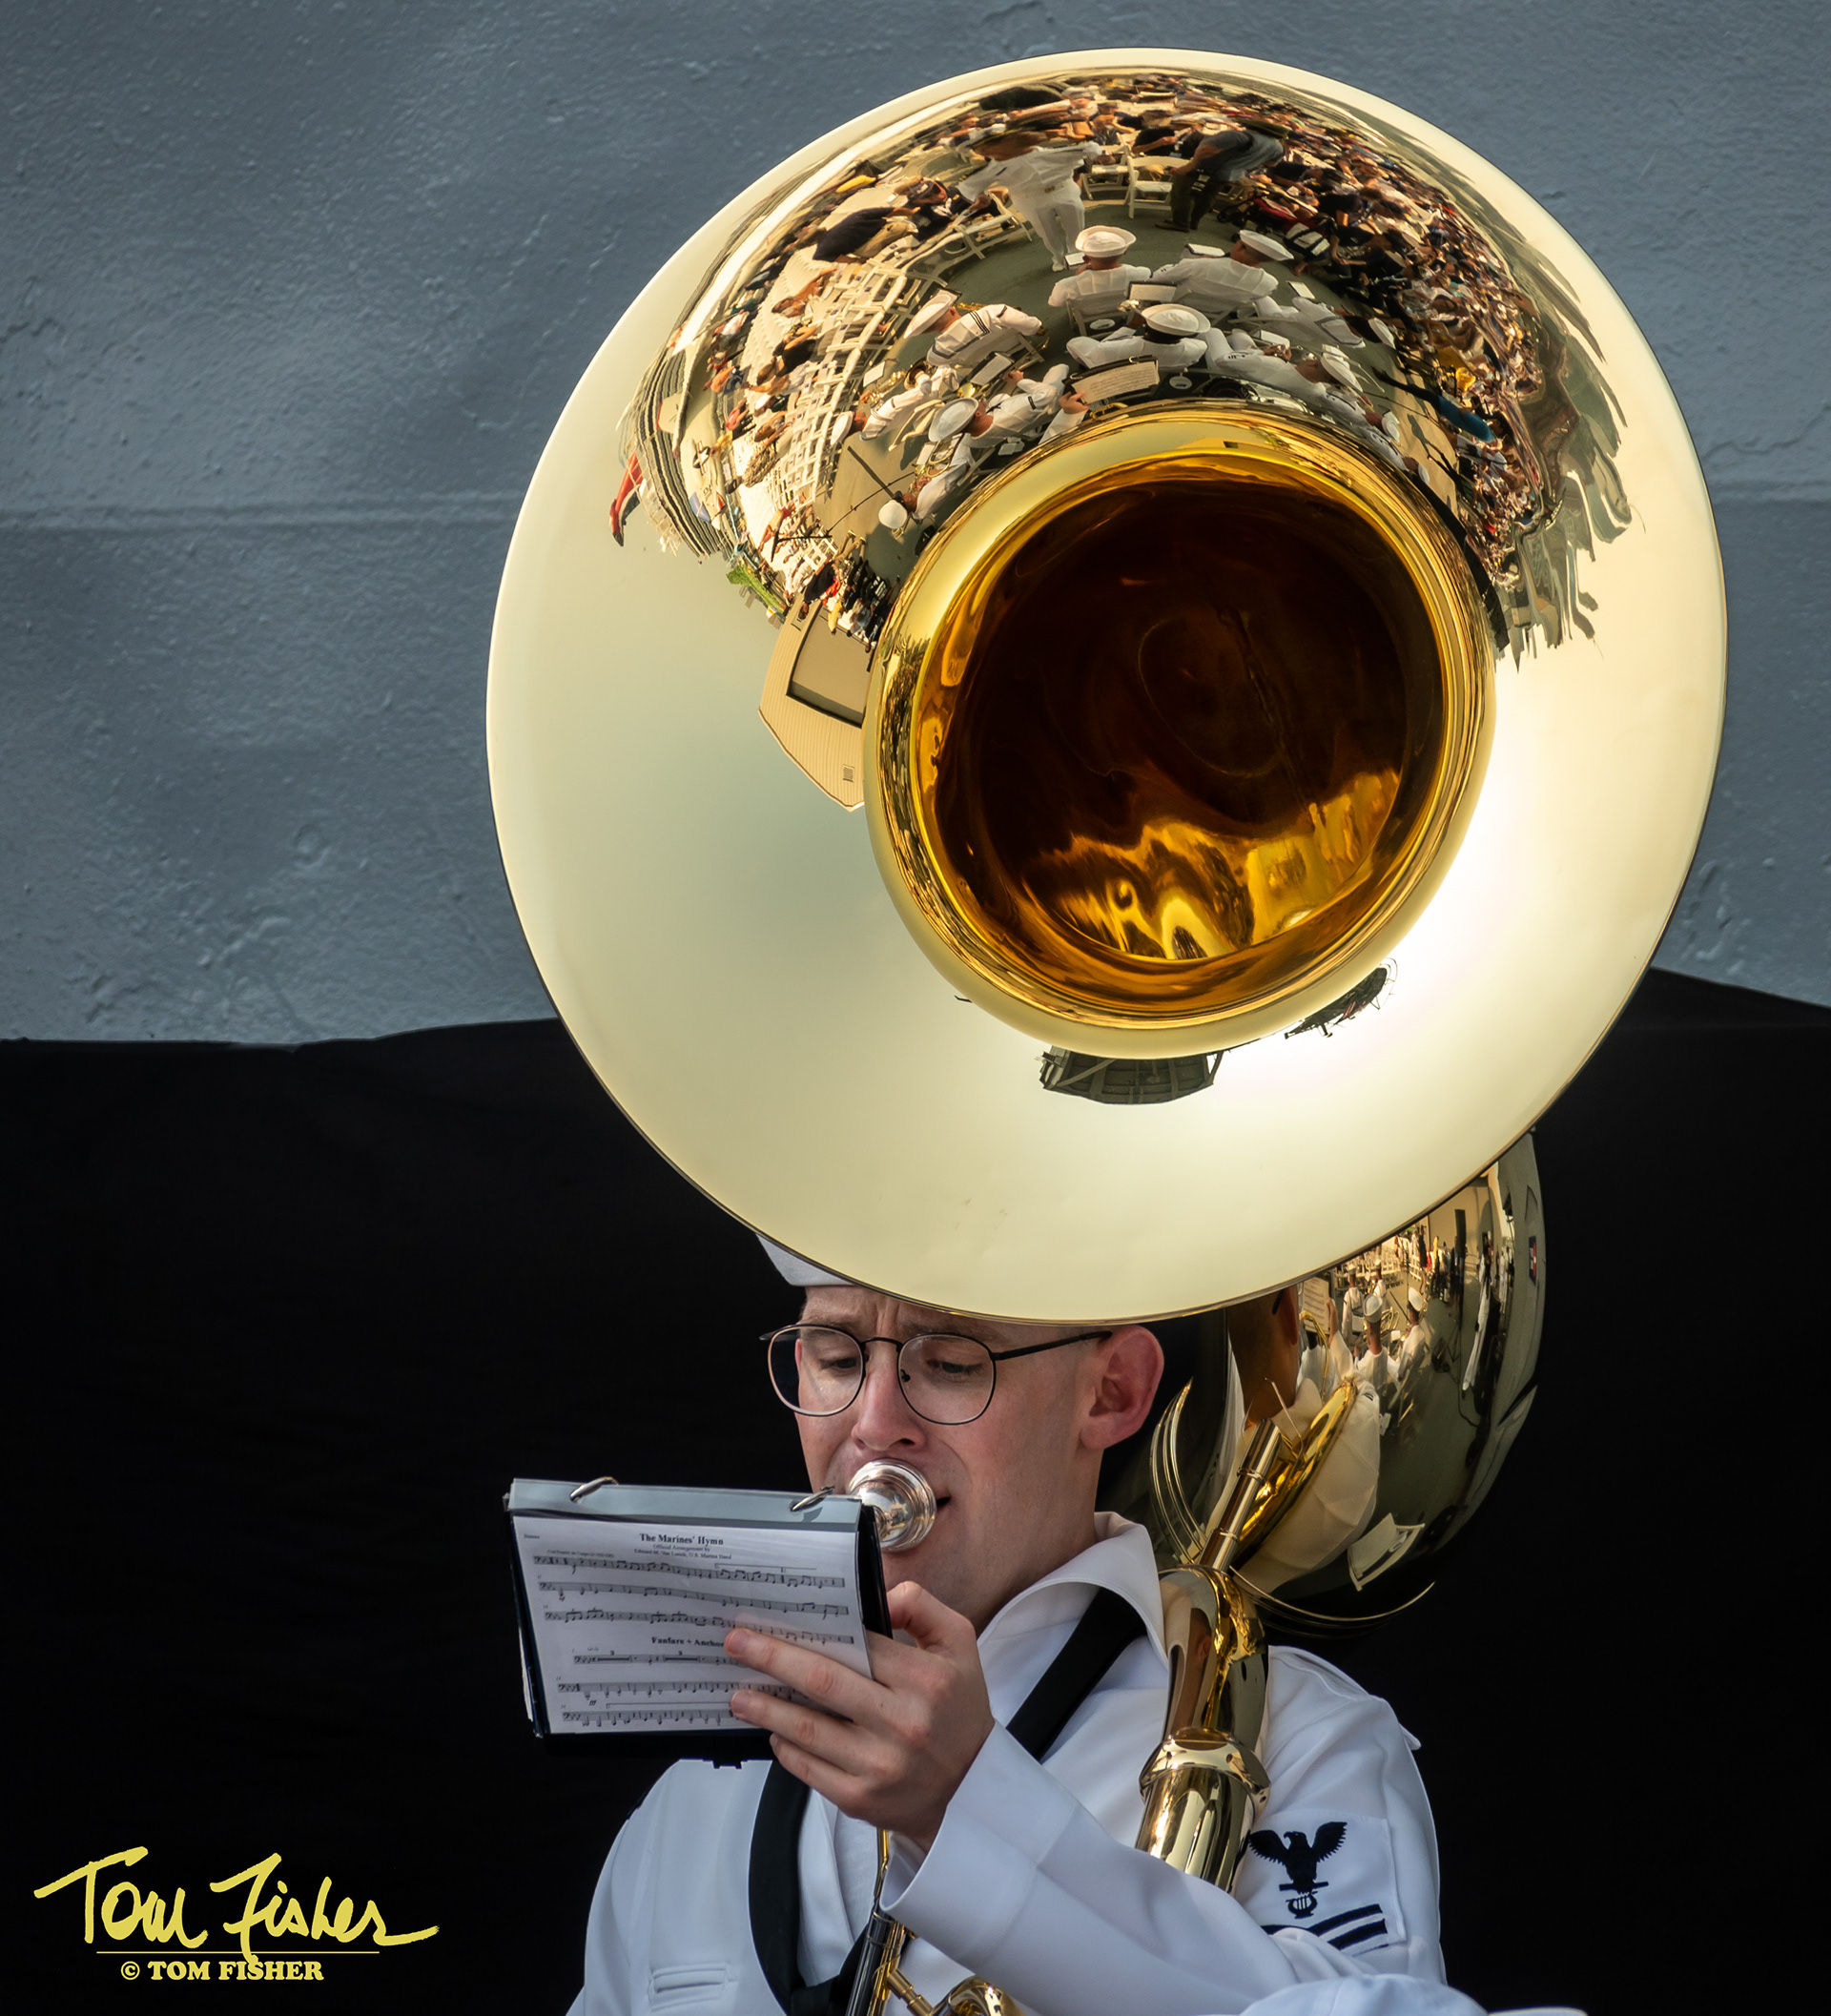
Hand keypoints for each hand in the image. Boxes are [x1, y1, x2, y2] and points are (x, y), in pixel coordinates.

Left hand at [726, 1582, 993, 1850]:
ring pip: (807, 1730)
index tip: (774, 1619)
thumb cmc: (959, 1709)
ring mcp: (879, 1765)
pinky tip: (773, 1731)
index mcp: (925, 1680)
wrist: (972, 1789)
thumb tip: (879, 1595)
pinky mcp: (861, 1798)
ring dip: (766, 1707)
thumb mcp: (960, 1645)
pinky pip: (810, 1769)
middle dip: (772, 1659)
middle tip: (736, 1643)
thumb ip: (922, 1607)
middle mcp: (902, 1723)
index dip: (811, 1631)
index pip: (858, 1646)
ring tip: (739, 1693)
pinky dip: (785, 1748)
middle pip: (822, 1683)